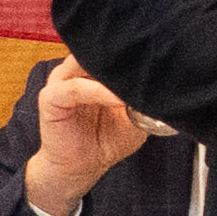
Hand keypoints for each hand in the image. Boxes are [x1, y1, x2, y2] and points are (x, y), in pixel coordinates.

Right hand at [22, 55, 148, 215]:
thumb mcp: (136, 116)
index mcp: (96, 70)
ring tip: (136, 81)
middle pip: (100, 52)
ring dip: (114, 73)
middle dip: (126, 57)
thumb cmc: (108, 139)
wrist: (82, 167)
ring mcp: (62, 82)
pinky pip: (75, 88)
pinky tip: (118, 99)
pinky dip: (98, 91)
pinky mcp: (50, 98)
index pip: (115, 49)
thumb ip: (144, 98)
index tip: (161, 55)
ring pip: (86, 64)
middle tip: (152, 61)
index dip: (137, 51)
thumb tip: (166, 83)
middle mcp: (77, 70)